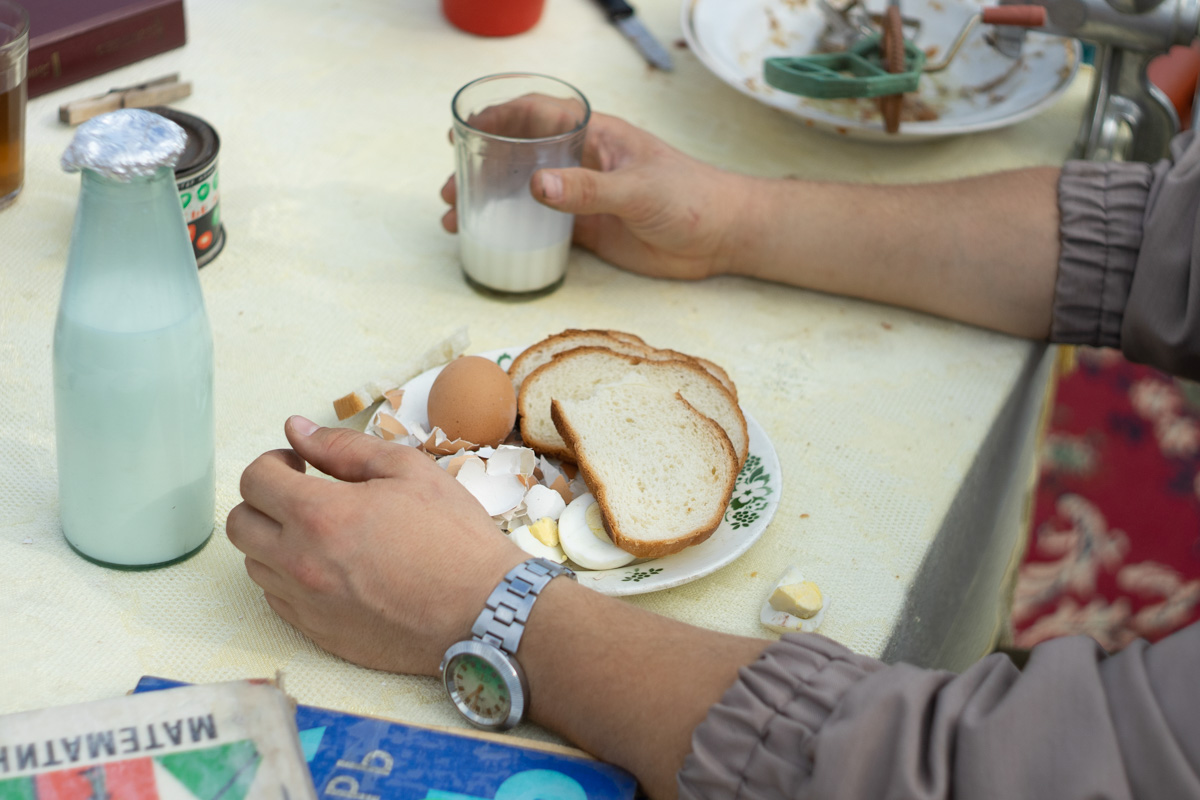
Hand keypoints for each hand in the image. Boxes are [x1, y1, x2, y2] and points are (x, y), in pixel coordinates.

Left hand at [226, 416, 526, 675]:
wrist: (484, 610)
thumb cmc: (454, 536)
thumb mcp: (408, 471)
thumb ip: (344, 447)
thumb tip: (296, 430)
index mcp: (320, 515)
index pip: (254, 480)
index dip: (274, 463)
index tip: (301, 466)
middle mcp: (300, 563)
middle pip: (240, 525)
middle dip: (264, 501)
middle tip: (305, 495)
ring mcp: (307, 604)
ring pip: (255, 565)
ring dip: (276, 541)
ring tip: (323, 534)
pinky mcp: (319, 634)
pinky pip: (278, 600)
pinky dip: (292, 578)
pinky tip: (333, 568)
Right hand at [441, 112, 748, 280]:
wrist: (723, 236)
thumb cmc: (693, 197)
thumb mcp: (640, 191)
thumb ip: (589, 189)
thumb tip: (536, 187)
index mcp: (595, 135)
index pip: (535, 115)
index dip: (495, 119)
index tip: (461, 134)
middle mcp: (583, 161)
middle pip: (519, 155)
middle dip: (480, 169)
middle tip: (449, 193)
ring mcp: (584, 196)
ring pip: (525, 193)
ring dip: (490, 204)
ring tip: (456, 222)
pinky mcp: (590, 229)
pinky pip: (542, 227)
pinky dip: (514, 232)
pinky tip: (492, 243)